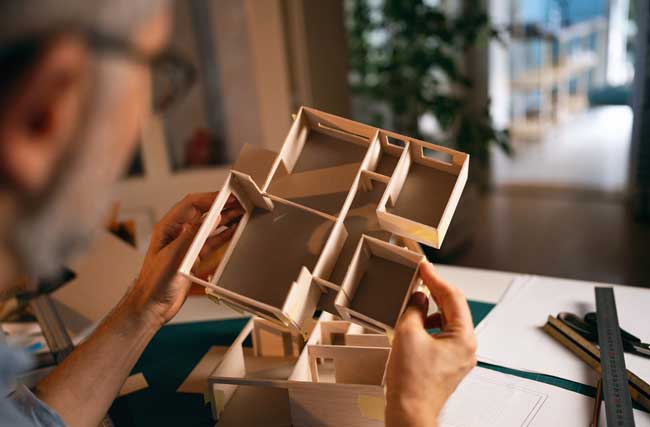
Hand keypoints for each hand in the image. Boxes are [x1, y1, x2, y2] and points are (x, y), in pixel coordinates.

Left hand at [125, 192, 242, 326]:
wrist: (152, 305)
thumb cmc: (154, 283)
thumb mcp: (174, 256)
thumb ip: (192, 236)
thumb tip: (210, 218)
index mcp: (168, 227)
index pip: (191, 204)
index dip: (210, 198)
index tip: (227, 196)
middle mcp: (178, 232)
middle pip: (203, 212)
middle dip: (221, 205)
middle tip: (239, 202)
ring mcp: (187, 244)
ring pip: (209, 225)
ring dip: (225, 218)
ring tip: (242, 213)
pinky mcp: (194, 256)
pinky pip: (212, 241)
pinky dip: (224, 235)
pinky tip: (235, 230)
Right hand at [385, 262, 476, 426]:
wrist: (409, 413)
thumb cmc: (412, 384)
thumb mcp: (408, 334)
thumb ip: (413, 308)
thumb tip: (417, 297)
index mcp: (464, 338)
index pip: (453, 297)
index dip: (436, 278)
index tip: (424, 267)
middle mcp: (466, 347)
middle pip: (452, 308)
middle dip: (434, 292)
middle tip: (419, 278)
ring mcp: (458, 357)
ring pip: (445, 322)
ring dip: (429, 309)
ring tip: (411, 302)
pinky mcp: (446, 364)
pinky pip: (440, 336)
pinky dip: (427, 326)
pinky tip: (413, 324)